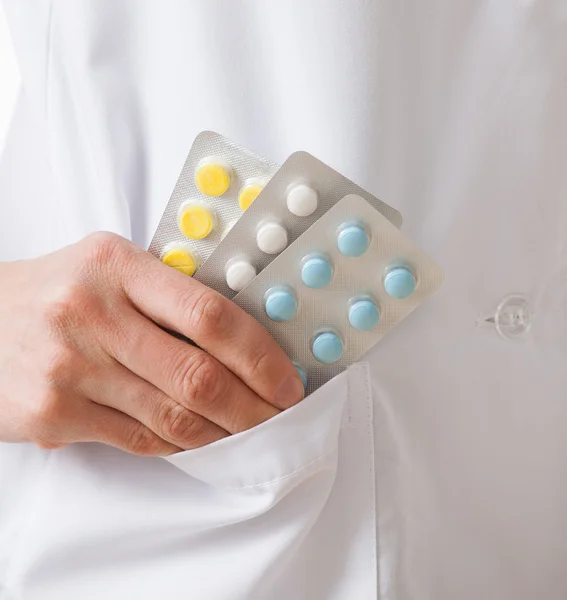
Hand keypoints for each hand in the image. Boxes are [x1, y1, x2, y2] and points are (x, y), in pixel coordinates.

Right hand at [0, 233, 303, 454]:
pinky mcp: (53, 414)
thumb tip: (245, 340)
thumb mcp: (110, 267)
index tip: (287, 380)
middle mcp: (91, 314)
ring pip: (172, 416)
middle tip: (282, 417)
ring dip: (224, 431)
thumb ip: (169, 293)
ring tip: (253, 432)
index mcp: (116, 265)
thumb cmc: (57, 291)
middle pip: (197, 375)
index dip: (259, 354)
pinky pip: (139, 438)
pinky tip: (203, 439)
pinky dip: (181, 444)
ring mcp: (69, 368)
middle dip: (253, 406)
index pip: (209, 314)